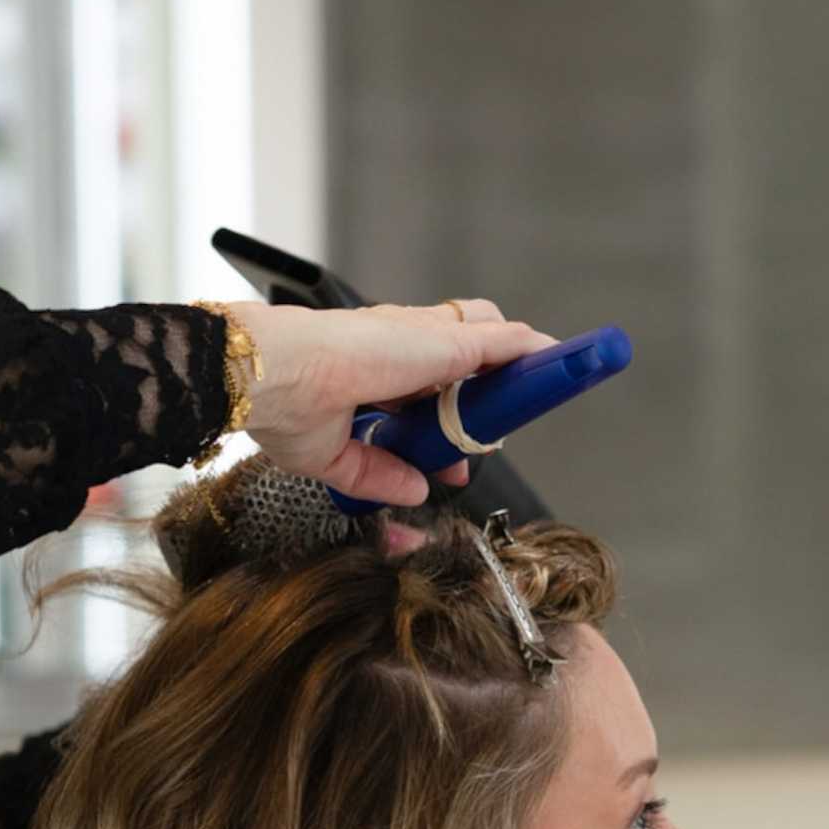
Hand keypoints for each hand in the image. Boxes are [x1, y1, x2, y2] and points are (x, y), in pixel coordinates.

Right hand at [226, 298, 557, 505]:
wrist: (271, 376)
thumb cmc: (280, 405)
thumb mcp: (334, 458)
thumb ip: (378, 474)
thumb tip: (417, 488)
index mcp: (371, 369)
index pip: (426, 384)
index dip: (447, 417)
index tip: (454, 455)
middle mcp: (401, 347)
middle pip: (463, 356)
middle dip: (485, 390)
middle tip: (498, 427)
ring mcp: (425, 341)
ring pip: (488, 339)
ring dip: (515, 364)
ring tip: (545, 384)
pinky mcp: (446, 344)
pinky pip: (504, 344)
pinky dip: (532, 353)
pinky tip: (557, 363)